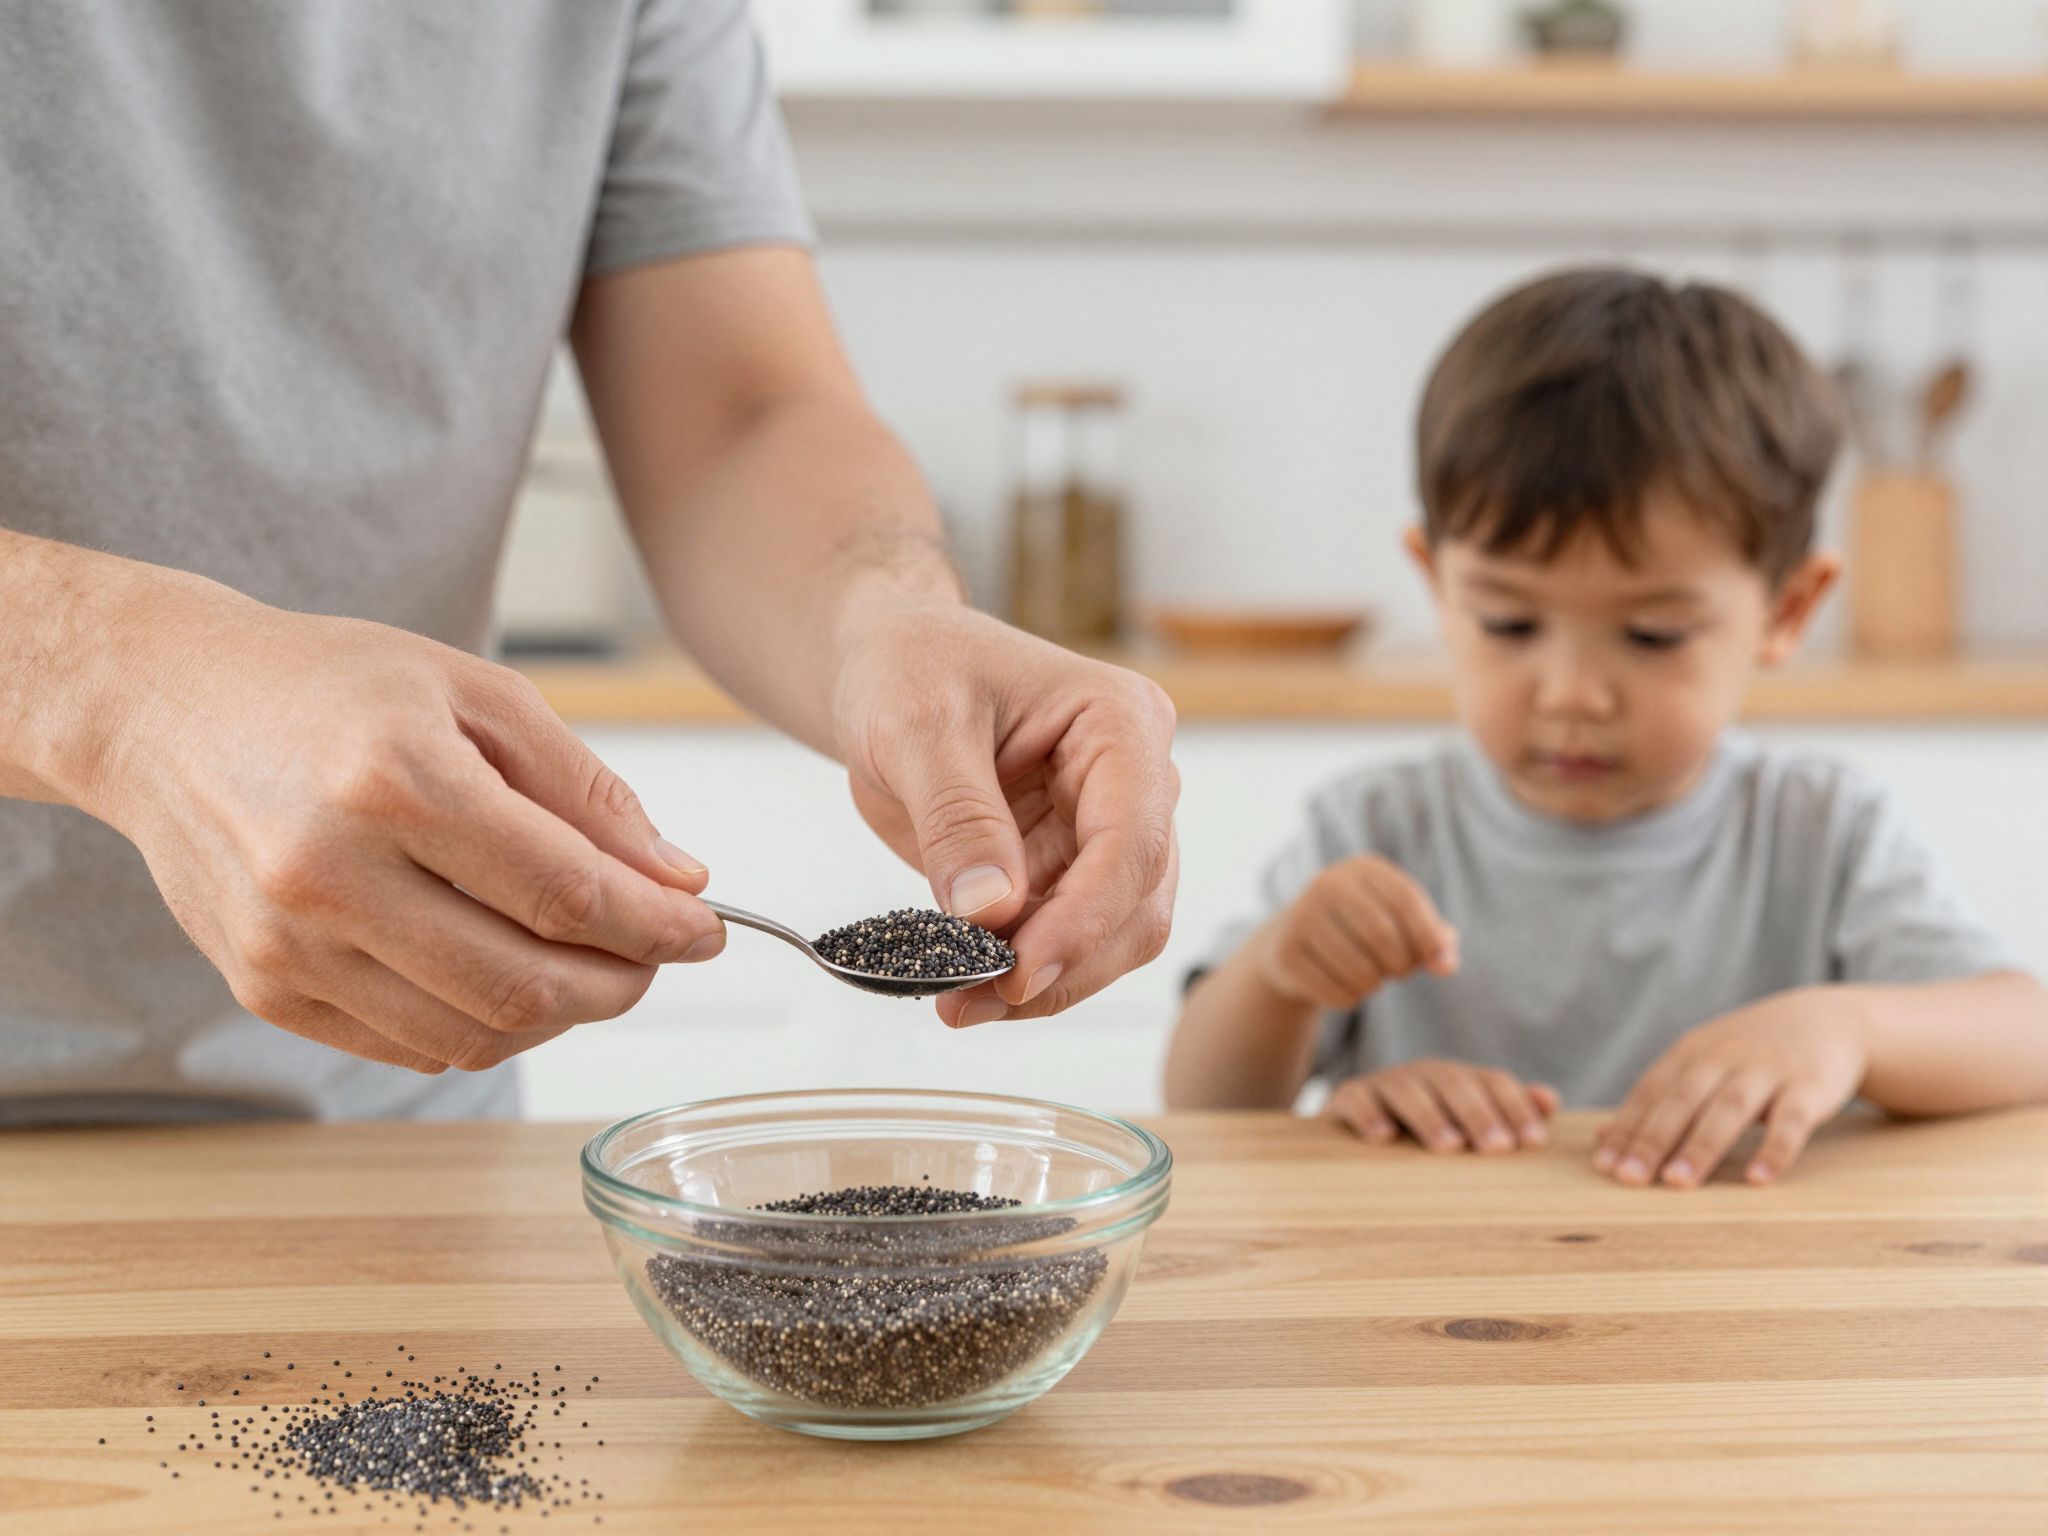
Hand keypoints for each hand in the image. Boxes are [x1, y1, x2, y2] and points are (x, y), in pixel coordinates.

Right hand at [82, 576, 723, 1072]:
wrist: (163, 706)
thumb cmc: (329, 686)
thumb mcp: (477, 694)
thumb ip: (586, 790)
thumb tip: (676, 878)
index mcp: (396, 779)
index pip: (566, 892)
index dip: (656, 926)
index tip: (705, 930)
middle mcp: (330, 871)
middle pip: (525, 983)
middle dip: (622, 983)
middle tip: (656, 955)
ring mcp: (288, 942)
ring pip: (472, 1034)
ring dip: (559, 1016)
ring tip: (588, 965)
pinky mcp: (262, 986)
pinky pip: (408, 1046)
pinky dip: (483, 1027)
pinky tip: (506, 976)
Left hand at [831, 600, 1178, 1026]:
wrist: (889, 663)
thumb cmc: (912, 664)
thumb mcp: (917, 724)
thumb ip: (958, 816)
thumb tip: (991, 910)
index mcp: (1122, 723)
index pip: (1131, 841)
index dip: (1083, 919)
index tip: (1017, 972)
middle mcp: (1135, 781)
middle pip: (1138, 904)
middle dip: (1064, 964)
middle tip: (975, 1001)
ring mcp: (1106, 830)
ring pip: (1112, 938)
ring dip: (1044, 984)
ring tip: (959, 1003)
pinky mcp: (1067, 869)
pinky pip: (1064, 940)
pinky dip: (1020, 974)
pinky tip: (962, 986)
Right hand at [1261, 855, 1458, 1008]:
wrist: (1290, 940)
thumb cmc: (1361, 931)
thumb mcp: (1400, 923)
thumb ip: (1433, 940)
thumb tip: (1446, 965)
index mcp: (1362, 869)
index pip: (1406, 900)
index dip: (1430, 936)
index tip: (1442, 965)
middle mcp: (1327, 884)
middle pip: (1382, 936)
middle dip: (1401, 966)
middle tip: (1399, 972)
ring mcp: (1300, 917)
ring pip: (1360, 970)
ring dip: (1375, 986)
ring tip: (1369, 978)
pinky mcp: (1285, 953)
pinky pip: (1335, 992)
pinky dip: (1349, 999)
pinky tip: (1342, 985)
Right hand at [1329, 1059, 1559, 1151]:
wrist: (1358, 1124)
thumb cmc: (1426, 1131)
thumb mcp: (1468, 1121)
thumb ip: (1509, 1110)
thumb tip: (1550, 1099)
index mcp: (1459, 1079)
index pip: (1493, 1082)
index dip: (1515, 1108)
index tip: (1533, 1142)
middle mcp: (1424, 1075)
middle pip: (1455, 1084)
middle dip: (1479, 1115)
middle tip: (1498, 1148)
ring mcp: (1385, 1084)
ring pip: (1409, 1090)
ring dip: (1430, 1117)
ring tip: (1449, 1147)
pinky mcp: (1348, 1097)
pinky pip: (1357, 1099)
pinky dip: (1369, 1114)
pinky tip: (1383, 1137)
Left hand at [1593, 990, 1867, 1187]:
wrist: (1828, 1021)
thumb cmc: (1749, 1055)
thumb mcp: (1700, 1064)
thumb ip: (1656, 1099)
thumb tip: (1604, 1137)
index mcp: (1690, 1054)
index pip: (1651, 1093)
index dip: (1627, 1128)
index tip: (1604, 1165)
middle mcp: (1724, 1057)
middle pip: (1682, 1100)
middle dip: (1652, 1140)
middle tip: (1628, 1178)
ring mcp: (1767, 1070)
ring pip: (1729, 1109)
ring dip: (1701, 1147)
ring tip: (1677, 1183)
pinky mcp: (1809, 1087)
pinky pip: (1791, 1121)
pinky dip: (1775, 1150)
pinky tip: (1758, 1179)